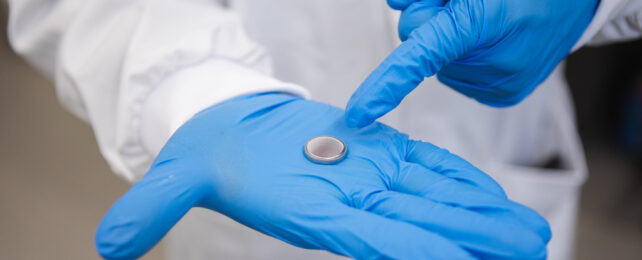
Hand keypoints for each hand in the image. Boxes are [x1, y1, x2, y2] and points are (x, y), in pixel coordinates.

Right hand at [95, 93, 549, 258]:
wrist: (231, 129)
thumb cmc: (212, 154)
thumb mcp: (178, 174)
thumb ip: (153, 207)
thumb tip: (107, 245)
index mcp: (309, 209)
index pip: (368, 239)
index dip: (413, 250)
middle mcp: (346, 199)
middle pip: (417, 222)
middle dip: (471, 239)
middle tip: (529, 248)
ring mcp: (365, 175)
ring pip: (430, 196)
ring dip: (477, 213)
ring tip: (527, 231)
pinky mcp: (373, 150)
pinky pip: (421, 167)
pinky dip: (456, 180)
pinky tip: (489, 193)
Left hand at [345, 0, 597, 126]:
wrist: (577, 2)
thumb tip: (396, 5)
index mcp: (479, 26)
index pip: (418, 58)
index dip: (384, 86)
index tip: (358, 115)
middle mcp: (490, 64)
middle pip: (418, 49)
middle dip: (427, 26)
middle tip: (461, 6)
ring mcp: (499, 85)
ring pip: (439, 66)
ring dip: (449, 43)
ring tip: (486, 24)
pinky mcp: (504, 95)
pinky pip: (459, 77)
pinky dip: (465, 59)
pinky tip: (491, 44)